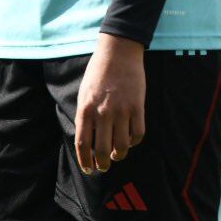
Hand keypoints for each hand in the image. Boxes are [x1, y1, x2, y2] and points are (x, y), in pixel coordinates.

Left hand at [74, 33, 145, 174]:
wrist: (118, 52)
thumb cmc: (98, 72)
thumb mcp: (84, 93)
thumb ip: (85, 115)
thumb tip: (87, 139)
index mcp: (86, 109)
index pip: (82, 144)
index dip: (85, 161)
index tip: (88, 168)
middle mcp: (102, 112)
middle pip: (102, 150)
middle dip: (102, 164)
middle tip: (103, 167)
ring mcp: (121, 110)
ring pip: (121, 146)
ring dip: (118, 155)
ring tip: (116, 154)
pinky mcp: (138, 107)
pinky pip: (137, 134)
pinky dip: (133, 142)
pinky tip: (129, 140)